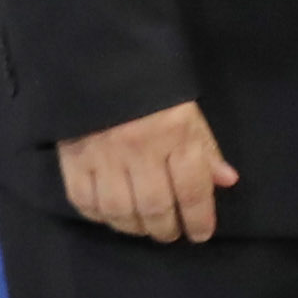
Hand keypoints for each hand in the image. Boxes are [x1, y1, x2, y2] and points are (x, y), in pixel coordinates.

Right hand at [57, 100, 235, 243]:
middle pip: (155, 206)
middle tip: (171, 234)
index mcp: (174, 134)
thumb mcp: (189, 112)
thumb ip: (206, 148)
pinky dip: (99, 216)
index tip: (200, 235)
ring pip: (119, 210)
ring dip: (134, 228)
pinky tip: (112, 216)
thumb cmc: (154, 90)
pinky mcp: (71, 157)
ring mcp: (102, 155)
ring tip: (145, 228)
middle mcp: (138, 148)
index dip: (199, 219)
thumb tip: (226, 181)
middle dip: (166, 229)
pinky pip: (84, 201)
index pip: (192, 189)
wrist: (99, 62)